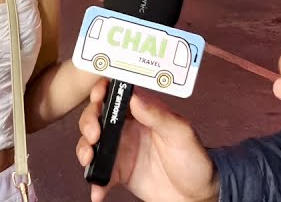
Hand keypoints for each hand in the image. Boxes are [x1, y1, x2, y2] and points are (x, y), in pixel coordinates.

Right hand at [75, 80, 217, 201]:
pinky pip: (99, 172)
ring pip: (91, 142)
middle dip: (89, 121)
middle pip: (97, 116)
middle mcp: (128, 127)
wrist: (196, 196)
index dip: (103, 89)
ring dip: (84, 148)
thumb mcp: (181, 133)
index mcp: (143, 111)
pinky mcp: (118, 172)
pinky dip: (95, 181)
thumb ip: (157, 115)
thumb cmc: (194, 160)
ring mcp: (121, 150)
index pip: (117, 93)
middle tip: (95, 134)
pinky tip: (98, 191)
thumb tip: (135, 97)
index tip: (98, 96)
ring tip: (89, 159)